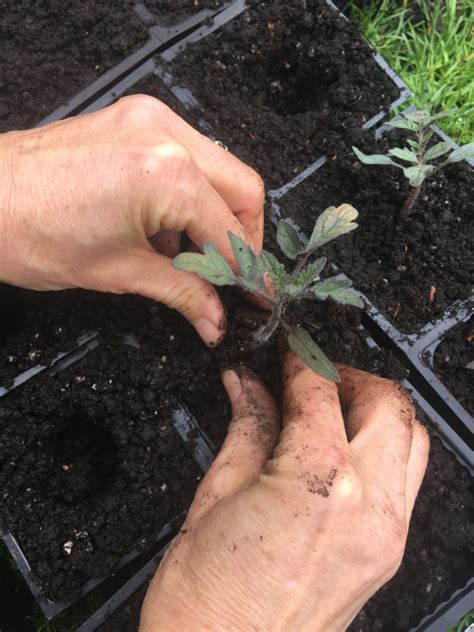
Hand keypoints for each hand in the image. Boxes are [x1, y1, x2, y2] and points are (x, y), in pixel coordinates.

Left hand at [0, 95, 263, 345]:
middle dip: (242, 237)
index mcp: (166, 175)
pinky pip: (187, 155)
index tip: (255, 296)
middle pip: (241, 187)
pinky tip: (166, 226)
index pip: (230, 229)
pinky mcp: (133, 119)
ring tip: (192, 255)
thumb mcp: (119, 272)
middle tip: (233, 276)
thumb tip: (216, 320)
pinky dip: (188, 193)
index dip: (248, 269)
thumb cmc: (30, 235)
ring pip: (217, 168)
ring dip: (214, 215)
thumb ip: (182, 291)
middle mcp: (166, 135)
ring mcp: (149, 120)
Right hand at [140, 357, 428, 630]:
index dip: (301, 358)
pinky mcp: (387, 555)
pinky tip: (340, 450)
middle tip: (311, 373)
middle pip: (390, 405)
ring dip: (376, 411)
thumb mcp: (215, 496)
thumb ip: (247, 428)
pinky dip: (382, 449)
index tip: (286, 350)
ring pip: (412, 441)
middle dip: (350, 376)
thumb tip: (249, 385)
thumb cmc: (204, 601)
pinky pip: (405, 480)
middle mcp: (367, 506)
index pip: (322, 390)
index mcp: (318, 482)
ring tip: (330, 408)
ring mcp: (386, 534)